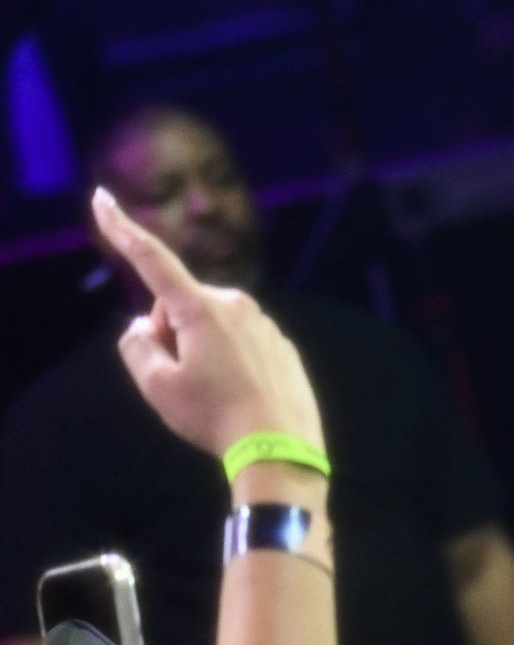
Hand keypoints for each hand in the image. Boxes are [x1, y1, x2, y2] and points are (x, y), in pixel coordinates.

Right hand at [94, 187, 323, 456]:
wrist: (279, 446)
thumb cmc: (214, 415)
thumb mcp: (157, 386)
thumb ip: (137, 346)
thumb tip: (144, 325)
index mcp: (201, 308)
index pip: (153, 261)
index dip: (122, 230)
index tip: (101, 198)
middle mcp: (236, 305)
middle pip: (181, 308)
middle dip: (172, 334)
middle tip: (184, 379)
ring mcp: (264, 324)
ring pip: (211, 328)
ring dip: (201, 350)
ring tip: (215, 393)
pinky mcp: (281, 344)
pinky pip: (240, 345)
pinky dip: (229, 363)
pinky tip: (239, 396)